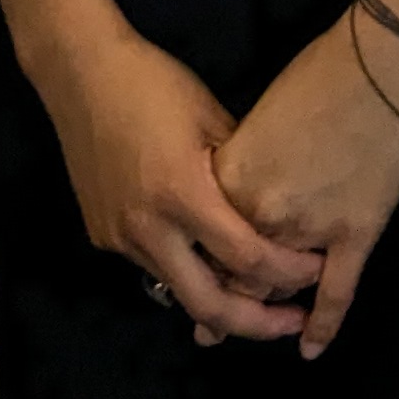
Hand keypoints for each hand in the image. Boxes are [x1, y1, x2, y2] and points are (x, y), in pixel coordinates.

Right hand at [33, 26, 326, 345]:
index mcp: (182, 195)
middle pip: (209, 306)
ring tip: (260, 299)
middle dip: (256, 324)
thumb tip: (275, 210)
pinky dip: (187, 273)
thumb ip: (242, 173)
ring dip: (220, 302)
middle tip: (293, 325)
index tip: (317, 274)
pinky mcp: (102, 236)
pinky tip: (210, 263)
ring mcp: (119, 238)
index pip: (247, 257)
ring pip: (178, 291)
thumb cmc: (155, 83)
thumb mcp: (213, 118)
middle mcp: (147, 229)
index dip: (288, 273)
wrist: (81, 74)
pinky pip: (153, 267)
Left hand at [209, 5, 398, 358]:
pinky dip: (323, 324)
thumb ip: (231, 167)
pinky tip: (312, 348)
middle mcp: (256, 216)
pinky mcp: (354, 234)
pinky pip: (336, 293)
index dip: (195, 270)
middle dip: (221, 307)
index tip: (192, 286)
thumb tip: (220, 196)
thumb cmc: (313, 78)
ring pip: (278, 288)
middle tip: (211, 332)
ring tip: (264, 330)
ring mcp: (306, 230)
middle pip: (231, 275)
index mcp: (221, 184)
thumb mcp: (251, 121)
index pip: (199, 243)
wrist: (376, 64)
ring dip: (270, 312)